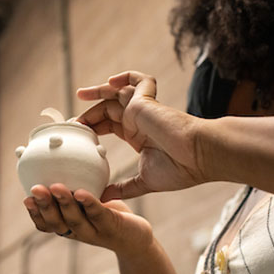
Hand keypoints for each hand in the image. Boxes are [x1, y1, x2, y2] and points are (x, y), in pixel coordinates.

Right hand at [23, 183, 152, 256]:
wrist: (137, 238)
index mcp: (68, 226)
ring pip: (75, 220)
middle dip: (44, 206)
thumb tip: (59, 158)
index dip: (35, 213)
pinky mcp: (112, 228)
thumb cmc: (108, 216)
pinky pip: (99, 215)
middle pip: (56, 223)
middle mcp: (78, 232)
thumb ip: (73, 188)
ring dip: (63, 203)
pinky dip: (89, 204)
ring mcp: (95, 232)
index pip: (45, 224)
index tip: (26, 198)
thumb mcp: (87, 202)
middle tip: (35, 190)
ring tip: (55, 187)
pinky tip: (82, 192)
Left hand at [77, 70, 205, 200]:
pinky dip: (126, 76)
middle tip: (73, 120)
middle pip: (109, 108)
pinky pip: (139, 80)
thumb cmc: (180, 170)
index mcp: (138, 135)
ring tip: (80, 95)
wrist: (200, 157)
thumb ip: (123, 188)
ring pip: (117, 91)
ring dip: (98, 91)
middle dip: (90, 111)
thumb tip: (103, 197)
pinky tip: (110, 83)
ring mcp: (144, 109)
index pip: (109, 125)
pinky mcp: (148, 101)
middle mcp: (139, 120)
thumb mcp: (144, 181)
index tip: (78, 133)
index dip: (92, 126)